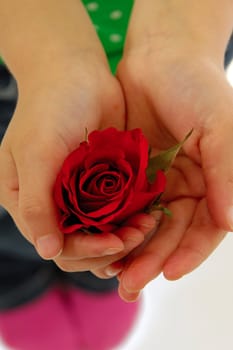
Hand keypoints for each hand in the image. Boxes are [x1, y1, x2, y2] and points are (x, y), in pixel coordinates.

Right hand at [0, 52, 135, 267]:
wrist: (75, 72)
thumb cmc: (50, 107)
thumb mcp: (37, 153)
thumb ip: (36, 202)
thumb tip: (46, 251)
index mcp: (28, 201)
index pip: (56, 244)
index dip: (86, 249)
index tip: (115, 242)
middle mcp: (52, 203)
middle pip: (81, 245)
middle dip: (110, 246)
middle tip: (137, 235)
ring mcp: (79, 195)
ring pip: (103, 232)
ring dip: (126, 235)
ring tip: (147, 225)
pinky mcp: (102, 183)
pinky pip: (119, 211)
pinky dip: (133, 217)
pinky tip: (150, 213)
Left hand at [114, 45, 232, 300]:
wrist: (161, 58)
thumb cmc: (196, 88)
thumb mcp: (220, 127)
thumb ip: (229, 172)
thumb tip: (232, 222)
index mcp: (213, 183)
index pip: (206, 228)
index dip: (190, 252)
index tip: (170, 272)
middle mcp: (186, 188)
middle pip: (171, 234)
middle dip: (152, 259)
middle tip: (130, 285)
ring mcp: (157, 182)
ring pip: (144, 225)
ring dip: (130, 250)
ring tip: (112, 275)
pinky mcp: (130, 173)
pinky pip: (121, 205)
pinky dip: (112, 224)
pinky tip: (100, 241)